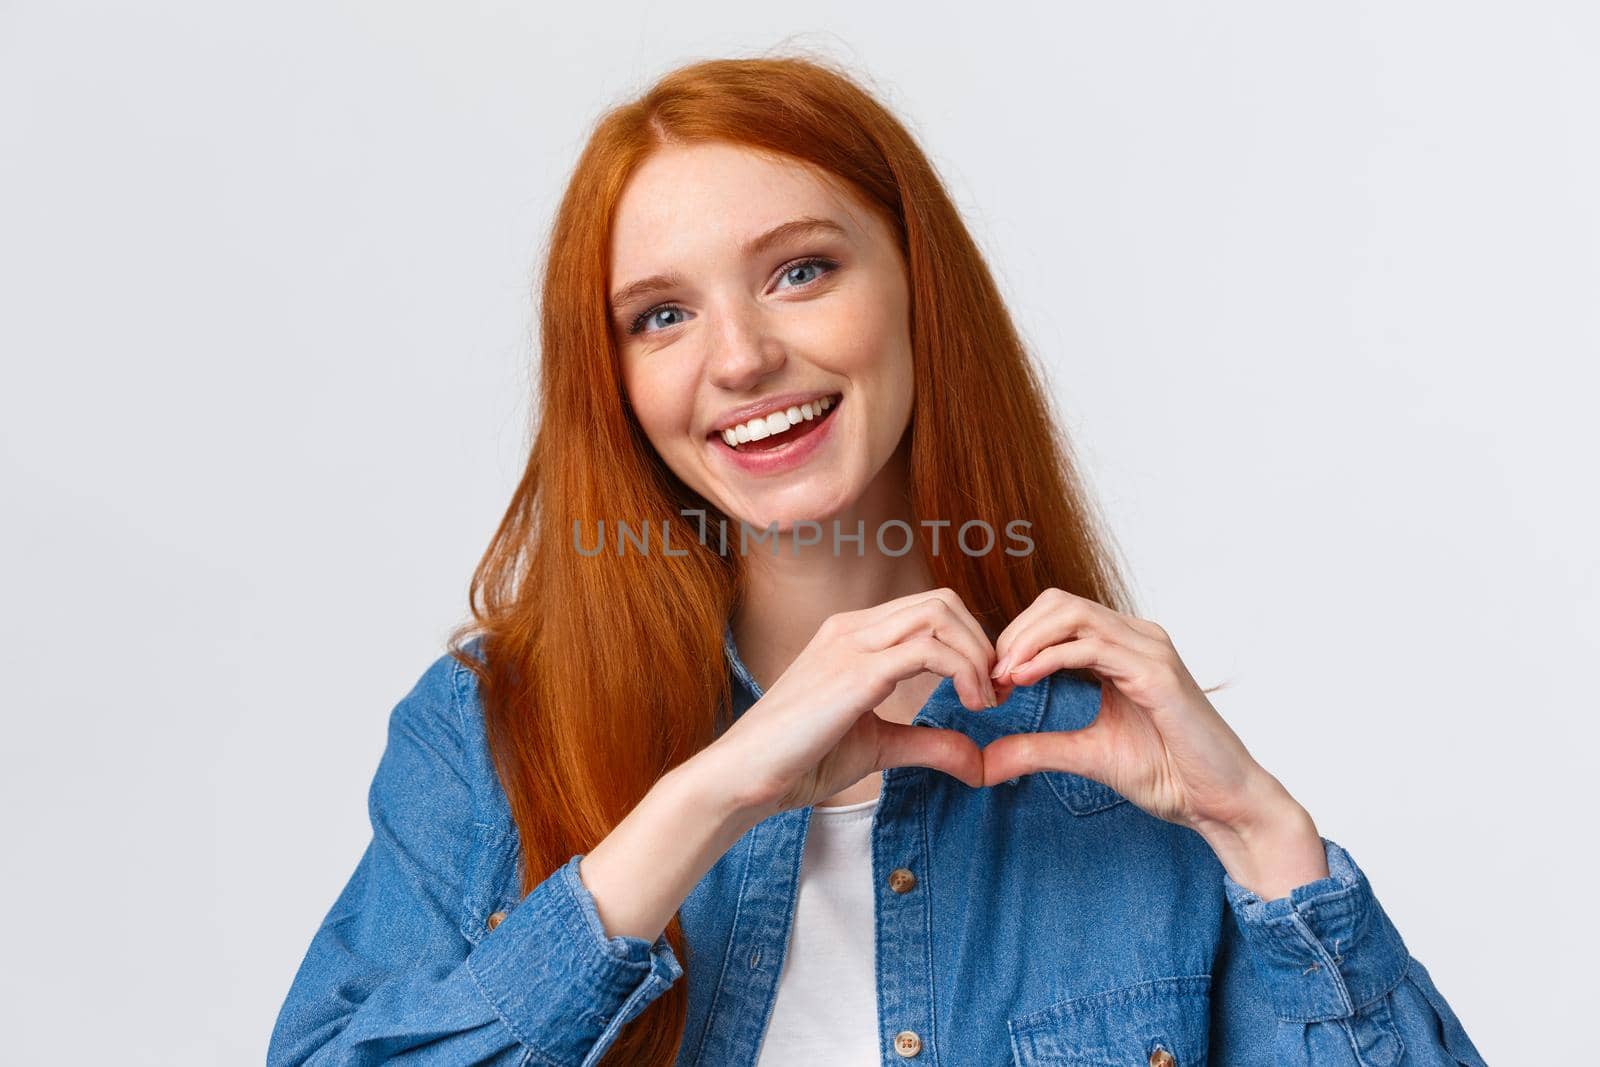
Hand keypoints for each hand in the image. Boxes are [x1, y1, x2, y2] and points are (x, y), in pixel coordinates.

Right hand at [713, 588, 996, 817]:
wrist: (744, 777)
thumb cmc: (799, 761)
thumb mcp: (878, 746)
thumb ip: (927, 742)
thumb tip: (977, 760)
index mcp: (852, 635)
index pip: (929, 610)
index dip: (970, 643)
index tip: (988, 690)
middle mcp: (851, 627)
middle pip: (942, 601)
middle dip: (982, 642)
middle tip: (997, 691)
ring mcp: (851, 644)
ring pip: (940, 614)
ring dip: (978, 654)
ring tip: (986, 699)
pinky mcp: (856, 672)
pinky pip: (929, 650)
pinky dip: (965, 671)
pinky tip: (970, 705)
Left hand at [980, 588, 1329, 898]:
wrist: (1222, 802)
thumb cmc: (1170, 774)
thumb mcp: (1087, 756)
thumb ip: (1038, 749)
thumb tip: (985, 760)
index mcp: (1124, 648)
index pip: (1057, 614)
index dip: (1016, 638)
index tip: (990, 679)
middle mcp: (1138, 637)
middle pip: (1058, 602)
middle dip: (1014, 633)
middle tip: (988, 675)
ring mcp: (1150, 649)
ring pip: (1070, 614)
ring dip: (1024, 641)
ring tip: (1000, 676)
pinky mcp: (1157, 673)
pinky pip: (1091, 646)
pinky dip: (1048, 657)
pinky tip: (1022, 678)